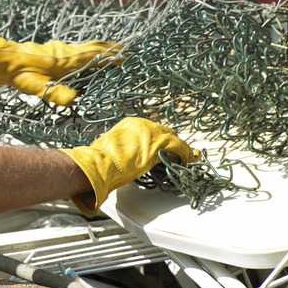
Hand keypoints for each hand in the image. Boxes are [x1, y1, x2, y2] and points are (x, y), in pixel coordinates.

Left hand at [0, 33, 120, 104]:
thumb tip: (74, 101)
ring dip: (101, 47)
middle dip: (111, 49)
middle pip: (94, 47)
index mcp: (66, 60)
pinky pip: (78, 47)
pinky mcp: (53, 50)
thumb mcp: (37, 86)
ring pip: (86, 46)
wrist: (3, 60)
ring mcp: (60, 49)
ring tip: (113, 49)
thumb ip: (56, 93)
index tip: (126, 58)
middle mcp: (66, 52)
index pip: (94, 56)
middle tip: (126, 50)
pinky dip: (89, 48)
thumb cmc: (20, 73)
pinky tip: (87, 53)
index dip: (111, 57)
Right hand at [59, 117, 200, 215]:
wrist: (100, 163)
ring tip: (185, 159)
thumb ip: (123, 148)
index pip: (151, 130)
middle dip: (171, 143)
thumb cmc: (102, 160)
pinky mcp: (159, 144)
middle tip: (176, 154)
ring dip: (180, 149)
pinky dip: (185, 154)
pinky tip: (187, 161)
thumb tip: (125, 156)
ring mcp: (151, 133)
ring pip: (173, 138)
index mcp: (129, 124)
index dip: (159, 140)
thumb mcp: (113, 148)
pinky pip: (179, 147)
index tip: (163, 149)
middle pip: (164, 131)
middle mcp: (142, 124)